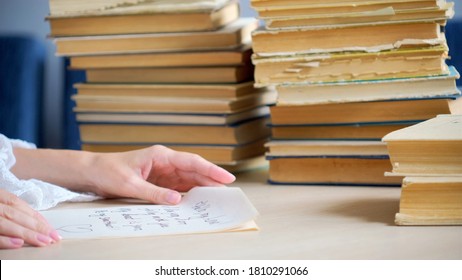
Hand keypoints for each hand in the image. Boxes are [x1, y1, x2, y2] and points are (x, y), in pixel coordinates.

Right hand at [0, 189, 60, 248]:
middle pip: (15, 214)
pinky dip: (5, 240)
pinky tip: (19, 243)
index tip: (52, 228)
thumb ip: (11, 212)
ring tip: (44, 241)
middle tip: (54, 238)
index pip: (18, 204)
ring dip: (27, 233)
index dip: (36, 216)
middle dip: (37, 226)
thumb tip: (34, 223)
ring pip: (6, 223)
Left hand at [87, 145, 235, 204]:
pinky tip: (198, 201)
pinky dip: (189, 193)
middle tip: (228, 192)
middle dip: (211, 179)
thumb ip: (154, 193)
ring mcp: (163, 172)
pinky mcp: (160, 181)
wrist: (93, 172)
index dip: (211, 170)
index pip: (192, 161)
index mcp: (161, 156)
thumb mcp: (130, 185)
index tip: (226, 178)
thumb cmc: (109, 172)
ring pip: (189, 179)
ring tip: (217, 198)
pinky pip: (179, 187)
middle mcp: (165, 162)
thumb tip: (176, 201)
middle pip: (194, 170)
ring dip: (202, 187)